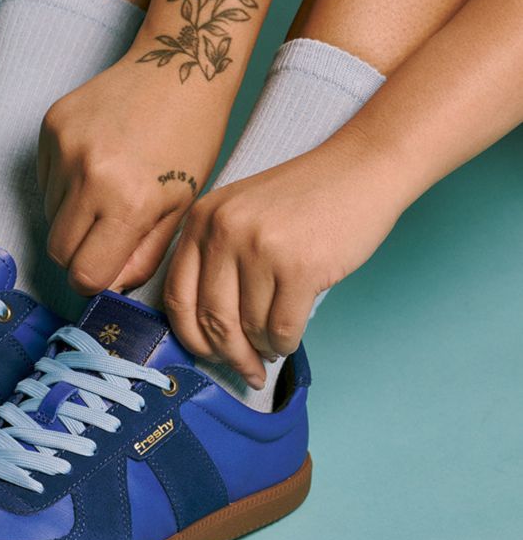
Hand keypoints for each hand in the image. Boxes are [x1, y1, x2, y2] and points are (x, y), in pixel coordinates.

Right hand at [38, 57, 226, 294]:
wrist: (179, 65)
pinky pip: (44, 179)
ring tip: (108, 188)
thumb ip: (143, 256)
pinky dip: (63, 183)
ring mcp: (66, 148)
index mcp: (130, 203)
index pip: (84, 273)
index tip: (104, 270)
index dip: (92, 280)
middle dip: (78, 253)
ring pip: (48, 214)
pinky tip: (96, 161)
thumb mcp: (180, 208)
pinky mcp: (50, 125)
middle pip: (58, 250)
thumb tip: (108, 286)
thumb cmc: (190, 138)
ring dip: (72, 215)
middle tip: (105, 235)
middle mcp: (91, 176)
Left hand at [163, 125, 403, 387]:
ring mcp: (260, 247)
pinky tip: (289, 339)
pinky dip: (285, 342)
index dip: (191, 336)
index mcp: (202, 218)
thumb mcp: (241, 212)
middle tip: (246, 370)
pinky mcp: (299, 266)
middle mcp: (223, 231)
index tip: (206, 355)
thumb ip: (216, 257)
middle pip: (212, 319)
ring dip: (262, 347)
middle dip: (229, 355)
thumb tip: (207, 331)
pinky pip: (282, 328)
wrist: (362, 169)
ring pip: (250, 327)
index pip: (177, 294)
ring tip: (273, 345)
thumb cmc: (305, 198)